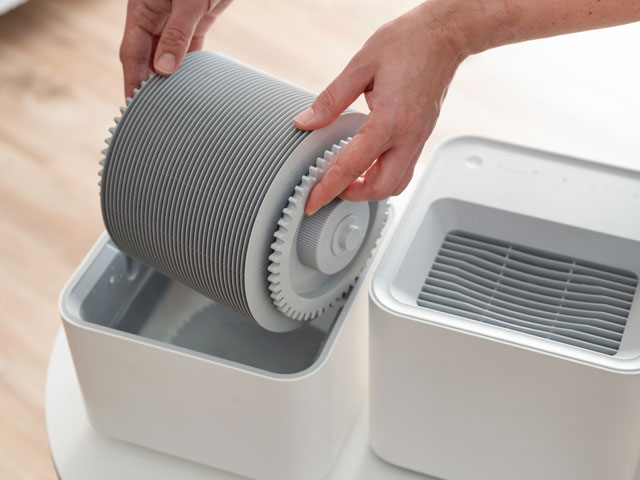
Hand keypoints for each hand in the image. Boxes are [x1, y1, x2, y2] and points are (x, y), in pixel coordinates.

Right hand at [120, 0, 231, 97]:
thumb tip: (164, 69)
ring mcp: (174, 19)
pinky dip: (189, 67)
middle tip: (153, 112)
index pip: (132, 53)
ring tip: (172, 103)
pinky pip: (188, 50)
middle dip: (148, 84)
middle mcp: (154, 17)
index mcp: (141, 10)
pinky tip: (191, 84)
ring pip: (167, 56)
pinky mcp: (194, 21)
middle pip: (146, 58)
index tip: (134, 106)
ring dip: (169, 78)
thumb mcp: (188, 3)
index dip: (133, 81)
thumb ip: (176, 34)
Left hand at [294, 2, 465, 214]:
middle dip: (353, 196)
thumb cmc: (408, 43)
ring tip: (349, 181)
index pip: (353, 167)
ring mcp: (419, 138)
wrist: (444, 35)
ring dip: (371, 190)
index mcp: (390, 120)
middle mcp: (408, 136)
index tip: (314, 201)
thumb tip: (306, 122)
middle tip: (330, 190)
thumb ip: (331, 100)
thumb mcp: (361, 66)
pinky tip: (369, 165)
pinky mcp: (422, 135)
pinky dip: (385, 177)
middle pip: (381, 188)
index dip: (329, 188)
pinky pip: (405, 169)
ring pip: (397, 184)